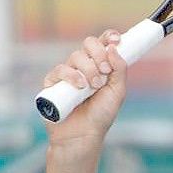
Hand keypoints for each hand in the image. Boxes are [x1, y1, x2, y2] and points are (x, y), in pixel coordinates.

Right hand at [43, 29, 126, 145]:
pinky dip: (71, 75)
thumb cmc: (101, 115)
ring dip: (88, 69)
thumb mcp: (117, 92)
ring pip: (76, 56)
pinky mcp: (53, 83)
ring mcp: (68, 73)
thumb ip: (119, 69)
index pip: (103, 43)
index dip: (108, 37)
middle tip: (105, 71)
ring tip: (94, 86)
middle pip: (89, 44)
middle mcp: (84, 66)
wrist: (83, 135)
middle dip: (98, 54)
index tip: (116, 40)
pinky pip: (60, 69)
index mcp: (100, 65)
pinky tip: (79, 86)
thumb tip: (114, 47)